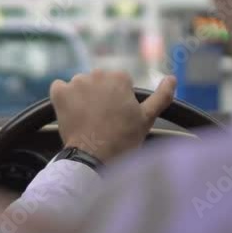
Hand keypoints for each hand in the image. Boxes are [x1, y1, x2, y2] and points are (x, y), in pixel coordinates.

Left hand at [49, 70, 176, 162]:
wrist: (94, 158)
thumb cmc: (122, 140)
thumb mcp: (147, 119)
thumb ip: (161, 96)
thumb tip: (172, 78)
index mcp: (119, 77)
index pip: (118, 82)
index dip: (118, 99)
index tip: (117, 115)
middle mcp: (97, 74)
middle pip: (98, 82)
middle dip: (99, 96)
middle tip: (102, 119)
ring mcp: (76, 82)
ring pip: (79, 85)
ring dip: (81, 97)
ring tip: (87, 119)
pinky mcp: (59, 92)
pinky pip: (59, 88)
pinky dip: (63, 98)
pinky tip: (70, 113)